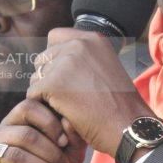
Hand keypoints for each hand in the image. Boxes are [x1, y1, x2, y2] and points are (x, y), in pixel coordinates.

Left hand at [27, 28, 154, 156]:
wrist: (128, 126)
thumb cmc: (119, 105)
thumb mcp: (106, 67)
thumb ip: (83, 58)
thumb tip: (52, 60)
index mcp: (93, 39)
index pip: (55, 37)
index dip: (54, 57)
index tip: (64, 76)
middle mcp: (79, 45)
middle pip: (43, 59)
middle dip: (49, 78)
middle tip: (69, 97)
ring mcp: (65, 63)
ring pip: (36, 77)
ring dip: (46, 94)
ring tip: (69, 106)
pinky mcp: (54, 84)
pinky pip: (33, 94)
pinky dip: (44, 108)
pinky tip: (63, 114)